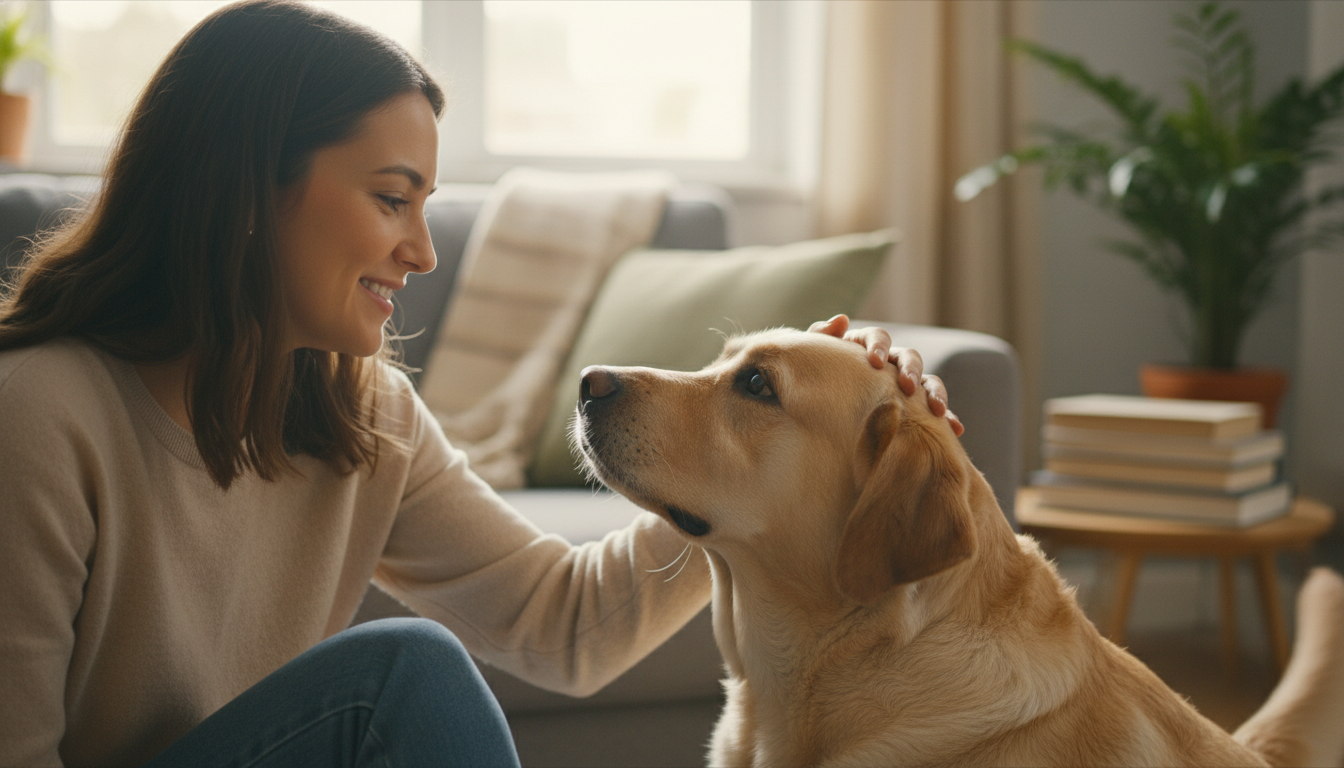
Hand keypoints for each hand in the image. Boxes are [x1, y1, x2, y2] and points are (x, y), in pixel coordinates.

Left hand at [808, 315, 964, 436]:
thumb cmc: (817, 378)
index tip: (873, 361)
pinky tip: (956, 429)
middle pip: (908, 357)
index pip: (877, 337)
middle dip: (910, 370)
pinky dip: (948, 416)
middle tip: (907, 386)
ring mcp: (905, 384)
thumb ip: (821, 337)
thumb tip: (842, 320)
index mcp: (866, 348)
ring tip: (938, 411)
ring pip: (927, 381)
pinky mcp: (916, 407)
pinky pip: (934, 409)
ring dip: (935, 392)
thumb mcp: (814, 359)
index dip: (877, 345)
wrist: (823, 409)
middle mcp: (890, 363)